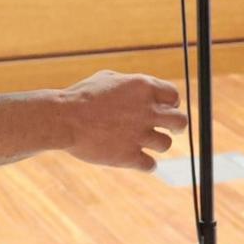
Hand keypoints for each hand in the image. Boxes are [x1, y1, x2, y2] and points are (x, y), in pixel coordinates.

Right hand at [58, 70, 187, 170]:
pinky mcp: (128, 156)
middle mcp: (146, 111)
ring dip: (157, 144)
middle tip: (170, 129)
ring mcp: (139, 135)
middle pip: (180, 122)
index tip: (164, 109)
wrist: (63, 119)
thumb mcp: (108, 78)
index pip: (174, 96)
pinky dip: (146, 164)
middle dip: (176, 126)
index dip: (171, 103)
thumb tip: (145, 89)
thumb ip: (131, 85)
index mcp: (143, 88)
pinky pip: (150, 165)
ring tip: (144, 143)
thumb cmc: (82, 96)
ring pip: (165, 144)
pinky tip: (138, 160)